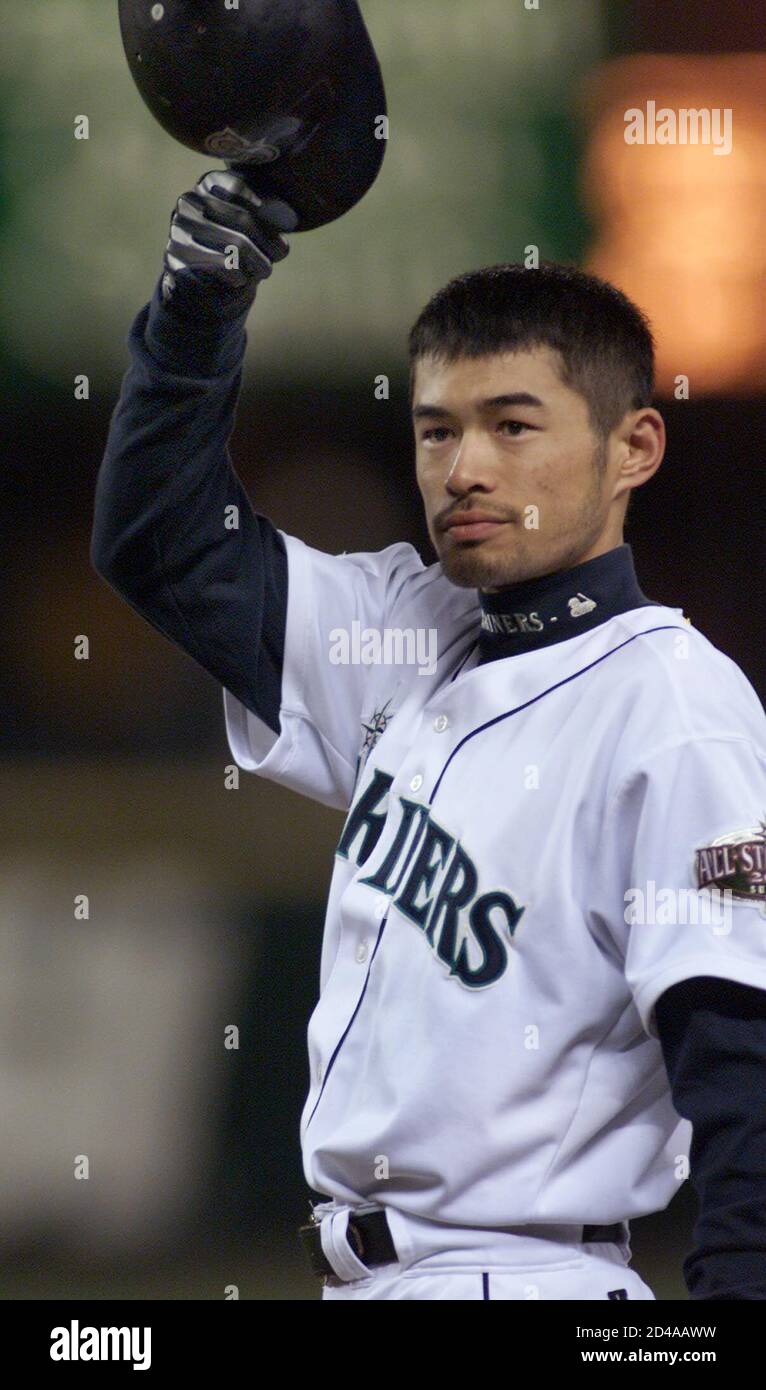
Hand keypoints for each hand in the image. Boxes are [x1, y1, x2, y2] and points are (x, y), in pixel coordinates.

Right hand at [161, 169, 297, 318]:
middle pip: (242, 218)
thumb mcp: (256, 223)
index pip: (240, 186)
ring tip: (265, 269)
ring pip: (236, 245)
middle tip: (279, 255)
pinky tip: (241, 279)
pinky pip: (221, 266)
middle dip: (268, 241)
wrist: (202, 277)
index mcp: (208, 184)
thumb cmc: (235, 242)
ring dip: (259, 262)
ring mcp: (178, 228)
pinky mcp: (176, 256)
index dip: (265, 210)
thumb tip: (288, 219)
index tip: (277, 220)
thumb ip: (271, 214)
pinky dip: (239, 276)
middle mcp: (189, 201)